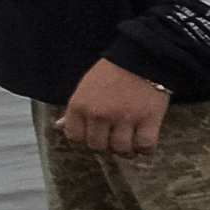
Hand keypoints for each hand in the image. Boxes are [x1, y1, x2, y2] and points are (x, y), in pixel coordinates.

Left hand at [54, 60, 174, 156]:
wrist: (142, 57)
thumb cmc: (112, 72)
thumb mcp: (85, 87)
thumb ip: (75, 109)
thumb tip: (60, 126)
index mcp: (80, 106)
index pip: (75, 138)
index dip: (84, 142)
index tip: (93, 140)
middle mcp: (100, 115)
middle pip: (98, 146)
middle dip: (105, 148)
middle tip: (113, 143)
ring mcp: (125, 118)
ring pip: (121, 149)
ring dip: (125, 151)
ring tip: (130, 146)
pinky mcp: (149, 119)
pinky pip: (145, 146)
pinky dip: (145, 149)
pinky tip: (144, 145)